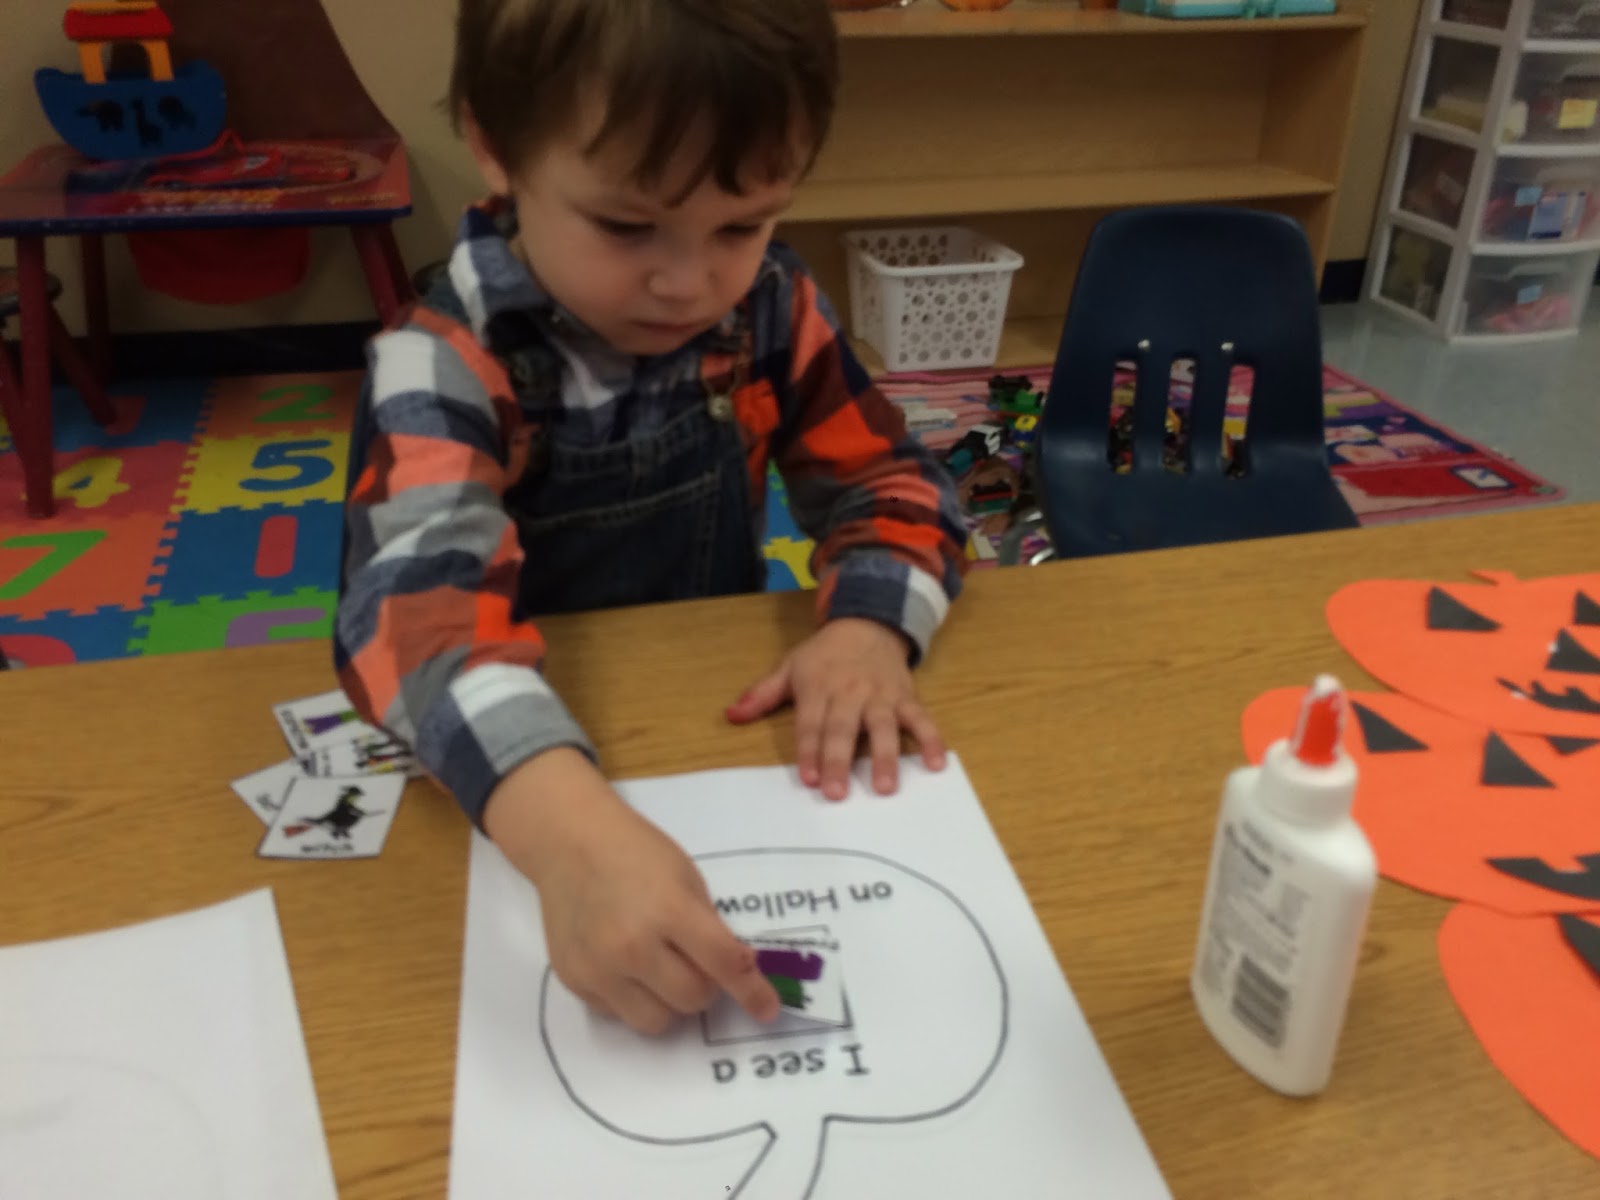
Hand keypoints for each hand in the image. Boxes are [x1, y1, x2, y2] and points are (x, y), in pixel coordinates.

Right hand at [484, 748, 779, 1035]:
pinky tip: (622, 964)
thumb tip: (735, 970)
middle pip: (692, 1000)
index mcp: (670, 911)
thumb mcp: (687, 878)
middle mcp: (633, 947)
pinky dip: (631, 997)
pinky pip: (619, 1014)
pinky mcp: (575, 982)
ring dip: (669, 1001)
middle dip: (704, 985)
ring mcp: (599, 969)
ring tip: (658, 968)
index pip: (723, 964)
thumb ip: (709, 926)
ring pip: (656, 1021)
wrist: (569, 842)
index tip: (767, 1010)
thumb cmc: (636, 852)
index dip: (752, 991)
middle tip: (693, 960)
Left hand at [725, 617, 945, 800]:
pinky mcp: (905, 697)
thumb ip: (763, 695)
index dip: (808, 750)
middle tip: (837, 793)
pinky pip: (920, 719)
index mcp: (818, 688)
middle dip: (840, 761)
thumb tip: (731, 716)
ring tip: (885, 788)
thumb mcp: (789, 667)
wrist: (868, 622)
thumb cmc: (825, 655)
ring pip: (883, 727)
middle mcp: (850, 693)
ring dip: (885, 757)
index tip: (807, 778)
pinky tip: (936, 764)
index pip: (811, 724)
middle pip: (843, 730)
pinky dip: (931, 740)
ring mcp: (880, 696)